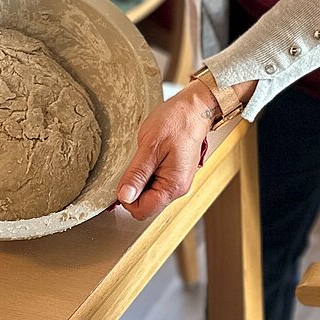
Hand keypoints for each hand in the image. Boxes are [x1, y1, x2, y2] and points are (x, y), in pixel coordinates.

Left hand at [114, 83, 217, 221]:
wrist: (195, 108)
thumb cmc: (176, 122)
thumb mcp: (150, 146)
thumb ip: (136, 174)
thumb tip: (124, 196)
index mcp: (173, 186)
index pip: (142, 210)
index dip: (127, 198)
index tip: (124, 179)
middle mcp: (178, 188)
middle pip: (146, 204)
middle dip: (134, 188)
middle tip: (135, 163)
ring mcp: (178, 182)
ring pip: (149, 194)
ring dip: (140, 179)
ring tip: (145, 157)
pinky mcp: (176, 174)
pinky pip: (155, 183)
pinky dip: (147, 173)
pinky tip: (150, 156)